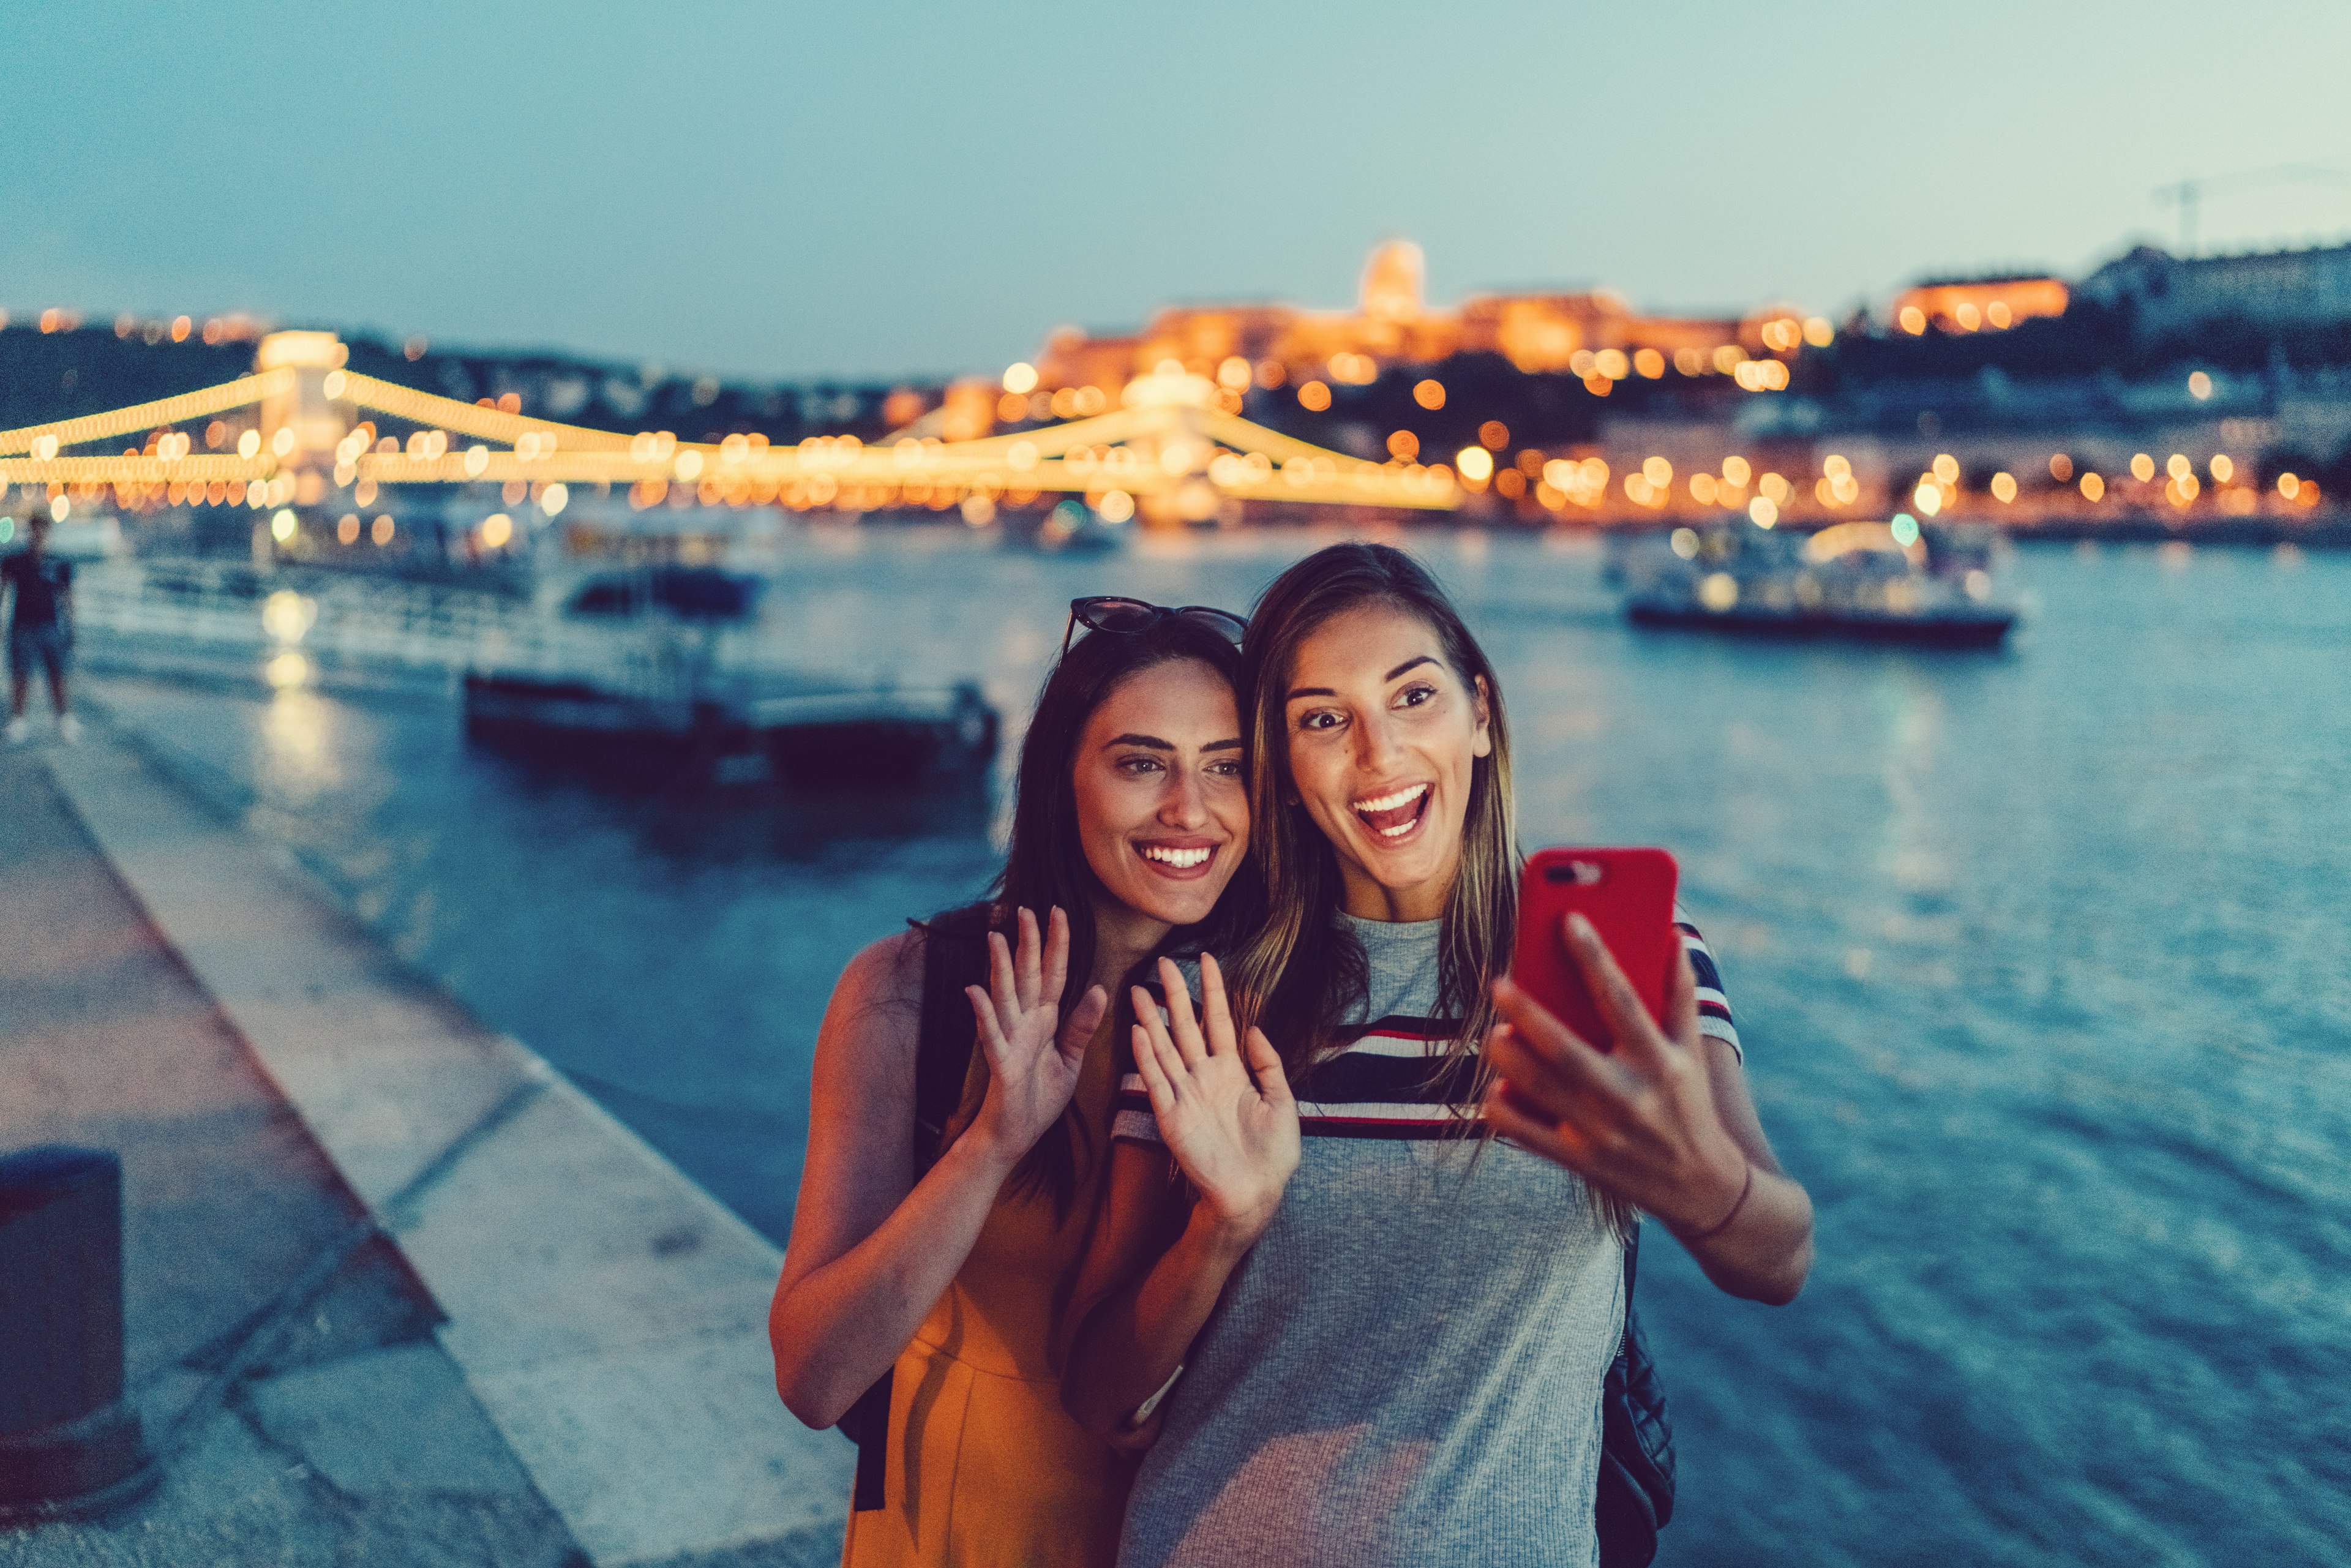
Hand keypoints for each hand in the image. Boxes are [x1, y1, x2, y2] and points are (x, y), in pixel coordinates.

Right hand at [965, 907, 1107, 1159]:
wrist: (1016, 1135)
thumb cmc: (1039, 1098)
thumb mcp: (1070, 1060)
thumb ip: (1082, 1026)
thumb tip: (1098, 988)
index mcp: (1045, 1021)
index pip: (1053, 974)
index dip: (1057, 944)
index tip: (1060, 912)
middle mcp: (1025, 1024)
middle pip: (1028, 976)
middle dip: (1028, 943)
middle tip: (1026, 909)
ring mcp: (1010, 1041)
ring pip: (1005, 996)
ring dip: (1001, 968)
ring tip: (996, 937)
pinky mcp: (1000, 1063)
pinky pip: (991, 1034)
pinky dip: (983, 1013)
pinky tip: (974, 989)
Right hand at [1129, 954, 1298, 1241]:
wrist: (1255, 1192)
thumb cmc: (1273, 1154)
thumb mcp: (1282, 1102)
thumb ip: (1269, 1064)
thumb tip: (1256, 1029)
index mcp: (1232, 1072)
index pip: (1219, 1021)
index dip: (1213, 991)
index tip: (1207, 960)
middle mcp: (1204, 1078)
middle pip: (1185, 1027)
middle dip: (1174, 995)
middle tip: (1163, 962)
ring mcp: (1185, 1095)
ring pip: (1164, 1048)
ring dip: (1150, 1019)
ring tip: (1137, 990)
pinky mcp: (1171, 1116)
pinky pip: (1155, 1080)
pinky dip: (1146, 1056)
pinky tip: (1138, 1031)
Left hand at [1482, 913, 1748, 1236]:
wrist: (1703, 1188)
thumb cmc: (1691, 1104)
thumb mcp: (1693, 1051)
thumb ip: (1680, 994)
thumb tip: (1672, 934)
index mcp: (1661, 1061)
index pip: (1623, 1000)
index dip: (1596, 958)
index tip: (1569, 920)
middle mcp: (1632, 1096)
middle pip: (1569, 1050)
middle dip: (1530, 1016)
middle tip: (1498, 984)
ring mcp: (1604, 1132)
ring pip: (1544, 1091)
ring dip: (1512, 1060)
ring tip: (1493, 1034)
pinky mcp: (1583, 1160)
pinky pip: (1533, 1136)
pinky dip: (1508, 1113)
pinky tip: (1494, 1089)